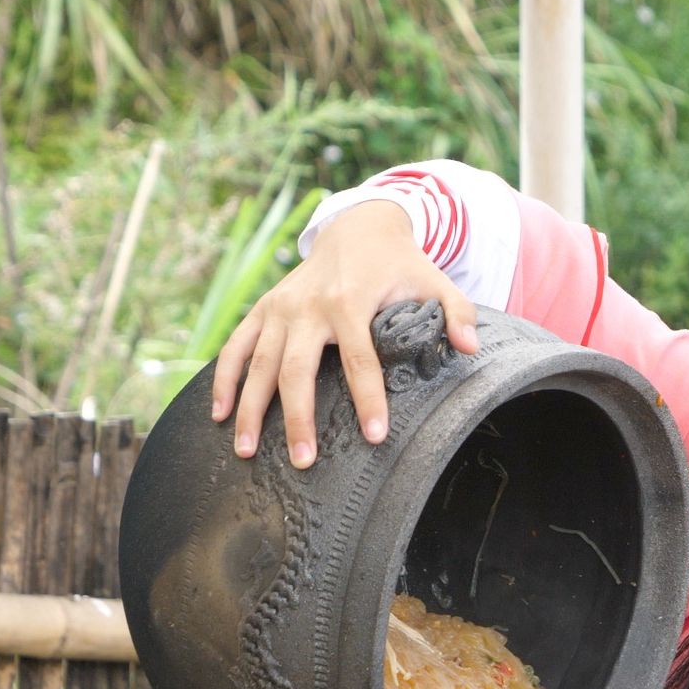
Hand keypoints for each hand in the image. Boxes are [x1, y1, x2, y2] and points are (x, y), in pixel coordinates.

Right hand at [210, 200, 479, 467]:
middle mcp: (308, 306)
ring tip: (245, 451)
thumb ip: (457, 312)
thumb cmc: (399, 264)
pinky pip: (236, 347)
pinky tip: (219, 414)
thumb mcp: (435, 280)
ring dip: (251, 408)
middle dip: (298, 417)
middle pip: (296, 369)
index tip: (375, 436)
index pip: (359, 359)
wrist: (357, 228)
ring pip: (258, 363)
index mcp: (350, 301)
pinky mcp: (263, 310)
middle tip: (303, 461)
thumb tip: (469, 348)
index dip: (368, 398)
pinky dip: (224, 379)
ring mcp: (280, 308)